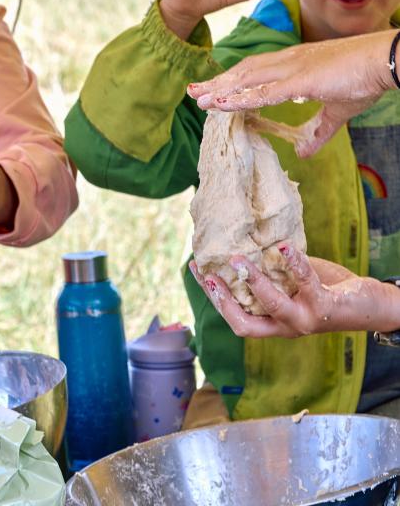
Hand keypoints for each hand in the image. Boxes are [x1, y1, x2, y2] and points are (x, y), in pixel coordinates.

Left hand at [187, 31, 395, 155]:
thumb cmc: (364, 79)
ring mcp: (291, 69)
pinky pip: (264, 92)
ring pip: (246, 79)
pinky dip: (240, 98)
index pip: (254, 71)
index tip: (212, 89)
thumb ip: (317, 132)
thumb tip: (304, 151)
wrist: (385, 60)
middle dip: (217, 83)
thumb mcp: (337, 111)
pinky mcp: (301, 80)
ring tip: (199, 99)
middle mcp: (286, 62)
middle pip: (243, 72)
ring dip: (221, 89)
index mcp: (293, 65)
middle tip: (192, 92)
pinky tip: (222, 104)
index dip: (232, 81)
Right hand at [189, 246, 399, 336]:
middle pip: (244, 324)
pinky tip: (285, 247)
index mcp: (273, 322)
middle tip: (207, 275)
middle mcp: (285, 327)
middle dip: (222, 300)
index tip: (195, 267)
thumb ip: (269, 270)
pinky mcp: (326, 307)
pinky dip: (294, 263)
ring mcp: (304, 320)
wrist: (372, 305)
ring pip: (271, 306)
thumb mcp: (291, 282)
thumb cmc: (326, 288)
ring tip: (239, 258)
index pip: (234, 316)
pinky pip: (306, 283)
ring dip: (253, 281)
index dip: (212, 296)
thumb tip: (241, 240)